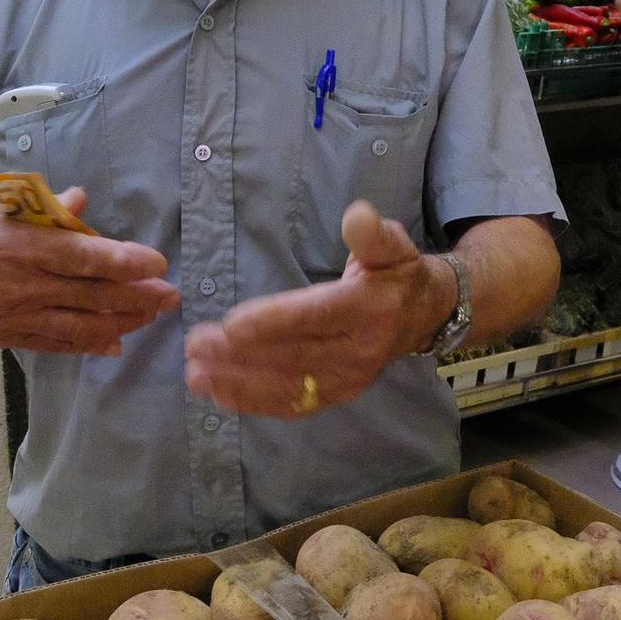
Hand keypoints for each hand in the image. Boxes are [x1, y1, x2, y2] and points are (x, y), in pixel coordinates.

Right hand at [0, 187, 179, 354]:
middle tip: (171, 295)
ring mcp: (15, 315)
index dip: (123, 261)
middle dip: (138, 297)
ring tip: (152, 315)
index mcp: (19, 244)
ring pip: (80, 326)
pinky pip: (57, 344)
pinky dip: (88, 345)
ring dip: (122, 322)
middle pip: (91, 295)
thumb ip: (39, 206)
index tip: (157, 263)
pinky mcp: (9, 336)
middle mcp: (21, 284)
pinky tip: (115, 342)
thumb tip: (80, 201)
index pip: (81, 256)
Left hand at [184, 201, 452, 418]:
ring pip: (286, 385)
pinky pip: (292, 404)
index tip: (230, 324)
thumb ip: (372, 233)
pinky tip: (219, 394)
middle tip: (195, 344)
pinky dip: (253, 402)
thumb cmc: (397, 272)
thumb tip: (357, 215)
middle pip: (292, 355)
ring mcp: (347, 379)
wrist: (424, 315)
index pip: (315, 317)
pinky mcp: (336, 395)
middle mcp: (357, 350)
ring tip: (195, 373)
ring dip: (238, 383)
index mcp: (367, 308)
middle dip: (239, 354)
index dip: (272, 322)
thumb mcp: (392, 244)